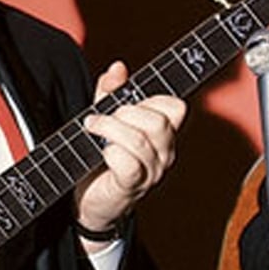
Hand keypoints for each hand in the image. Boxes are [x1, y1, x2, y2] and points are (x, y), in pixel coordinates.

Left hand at [74, 60, 185, 237]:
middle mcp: (164, 153)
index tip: (126, 102)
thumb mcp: (107, 120)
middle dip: (126, 113)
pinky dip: (110, 152)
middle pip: (158, 122)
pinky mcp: (132, 187)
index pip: (176, 108)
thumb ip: (112, 93)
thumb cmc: (103, 159)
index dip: (152, 98)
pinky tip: (100, 152)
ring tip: (92, 128)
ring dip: (109, 129)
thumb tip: (118, 68)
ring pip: (139, 141)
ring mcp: (152, 172)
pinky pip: (127, 164)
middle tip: (104, 118)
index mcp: (163, 134)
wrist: (92, 202)